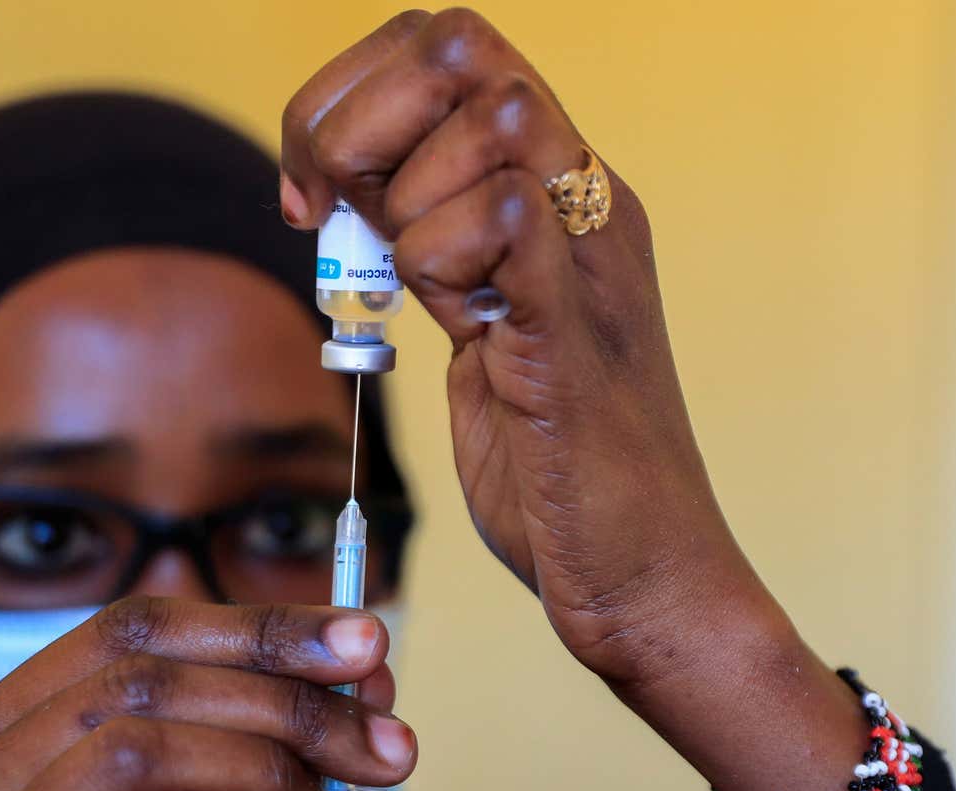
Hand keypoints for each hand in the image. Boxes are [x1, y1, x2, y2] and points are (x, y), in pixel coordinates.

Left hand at [280, 8, 759, 688]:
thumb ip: (430, 246)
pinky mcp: (576, 327)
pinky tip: (458, 324)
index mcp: (560, 189)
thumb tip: (342, 192)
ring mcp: (591, 256)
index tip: (310, 186)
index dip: (350, 89)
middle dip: (355, 119)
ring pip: (488, 120)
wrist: (644, 571)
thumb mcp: (476, 323)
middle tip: (327, 211)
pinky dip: (443, 258)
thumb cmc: (557, 461)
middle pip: (459, 47)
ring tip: (420, 293)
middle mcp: (585, 199)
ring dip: (407, 204)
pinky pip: (507, 219)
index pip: (446, 42)